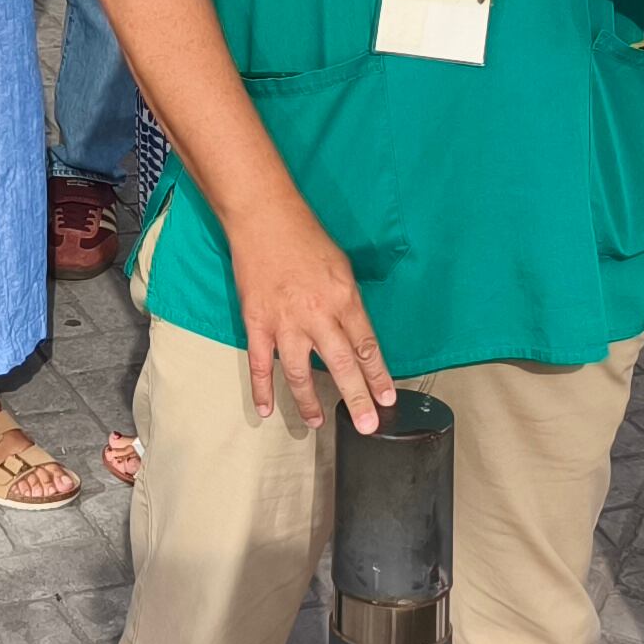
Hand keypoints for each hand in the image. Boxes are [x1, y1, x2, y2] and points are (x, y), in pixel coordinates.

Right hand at [232, 201, 393, 433]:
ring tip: (317, 422)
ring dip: (309, 402)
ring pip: (300, 373)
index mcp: (343, 298)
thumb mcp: (342, 266)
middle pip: (342, 365)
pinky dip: (261, 389)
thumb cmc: (305, 236)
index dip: (378, 376)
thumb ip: (348, 303)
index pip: (367, 346)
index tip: (387, 398)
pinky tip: (266, 409)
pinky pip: (260, 363)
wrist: (264, 218)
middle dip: (358, 399)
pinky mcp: (257, 322)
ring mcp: (285, 321)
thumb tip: (355, 333)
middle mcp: (317, 314)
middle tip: (368, 425)